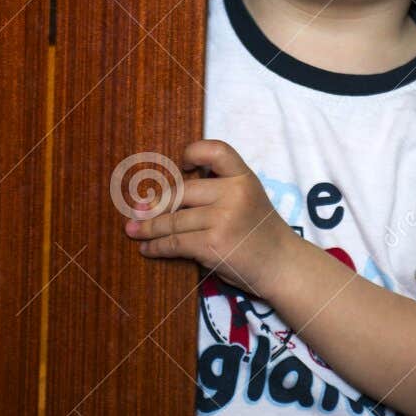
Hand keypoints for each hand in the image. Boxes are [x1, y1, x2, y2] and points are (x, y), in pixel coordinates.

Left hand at [122, 139, 297, 298]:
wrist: (281, 265)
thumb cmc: (259, 233)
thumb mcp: (248, 198)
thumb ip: (218, 190)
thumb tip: (162, 196)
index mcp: (244, 177)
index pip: (216, 151)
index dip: (194, 152)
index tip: (180, 164)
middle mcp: (235, 193)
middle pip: (183, 191)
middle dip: (156, 204)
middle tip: (136, 211)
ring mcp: (224, 219)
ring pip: (174, 220)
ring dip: (148, 228)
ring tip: (133, 231)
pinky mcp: (213, 244)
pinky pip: (175, 242)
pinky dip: (156, 246)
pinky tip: (147, 248)